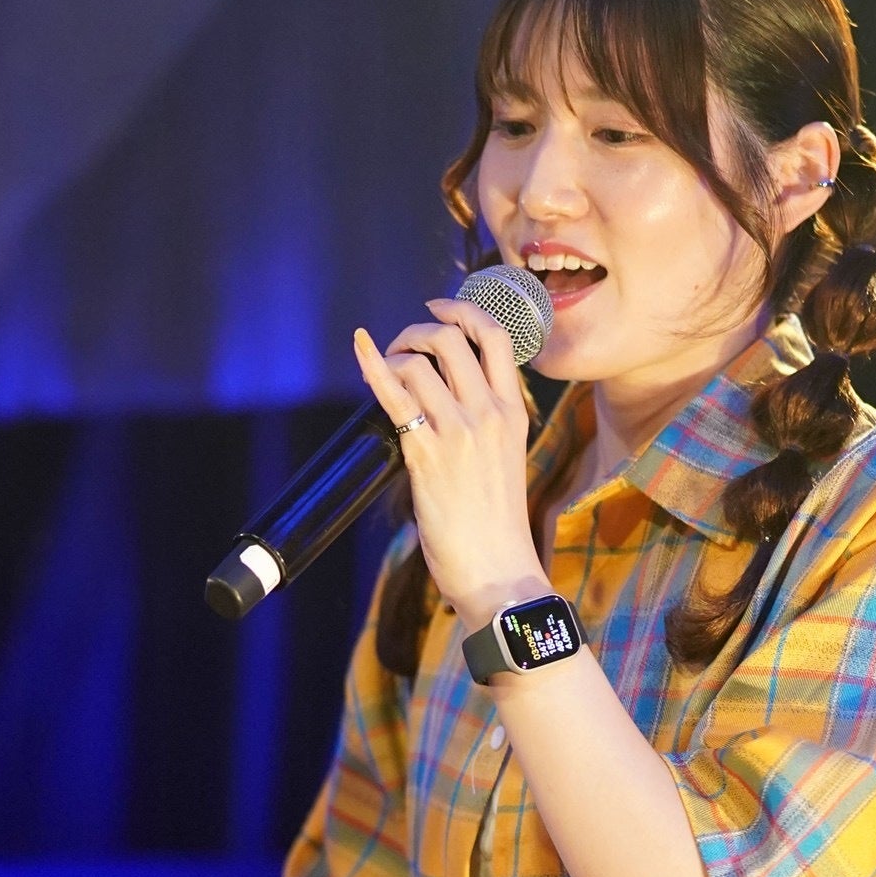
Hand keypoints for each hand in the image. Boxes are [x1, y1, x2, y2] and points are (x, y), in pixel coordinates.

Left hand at [352, 300, 545, 632]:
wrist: (497, 569)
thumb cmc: (496, 526)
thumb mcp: (505, 461)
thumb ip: (485, 426)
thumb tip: (444, 401)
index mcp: (514, 412)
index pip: (496, 337)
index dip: (463, 310)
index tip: (439, 306)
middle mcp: (490, 414)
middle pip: (452, 339)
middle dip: (418, 330)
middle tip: (402, 347)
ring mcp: (460, 432)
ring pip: (421, 362)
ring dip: (395, 357)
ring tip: (386, 376)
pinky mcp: (428, 455)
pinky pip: (395, 395)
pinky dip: (373, 364)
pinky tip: (361, 346)